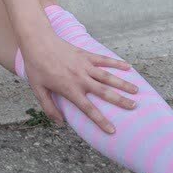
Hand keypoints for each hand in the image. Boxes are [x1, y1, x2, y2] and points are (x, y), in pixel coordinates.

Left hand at [16, 24, 139, 135]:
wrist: (38, 42)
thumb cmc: (36, 67)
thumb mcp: (38, 90)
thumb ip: (49, 107)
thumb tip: (60, 123)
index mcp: (70, 90)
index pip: (89, 109)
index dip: (101, 121)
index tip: (112, 130)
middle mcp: (81, 79)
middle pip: (105, 93)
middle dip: (121, 101)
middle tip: (134, 107)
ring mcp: (85, 66)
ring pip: (108, 77)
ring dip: (123, 84)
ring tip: (136, 91)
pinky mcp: (86, 55)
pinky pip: (104, 60)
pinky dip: (116, 63)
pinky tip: (128, 67)